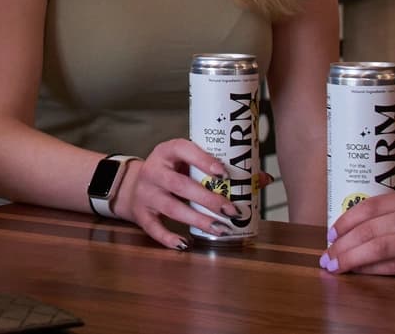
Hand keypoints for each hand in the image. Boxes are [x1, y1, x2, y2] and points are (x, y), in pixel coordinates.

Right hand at [112, 138, 259, 249]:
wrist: (131, 185)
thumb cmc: (171, 171)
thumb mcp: (187, 162)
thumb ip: (219, 169)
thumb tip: (263, 178)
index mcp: (167, 151)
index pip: (183, 150)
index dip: (203, 160)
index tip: (225, 173)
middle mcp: (153, 171)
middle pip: (180, 184)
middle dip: (208, 199)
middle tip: (232, 210)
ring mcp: (145, 193)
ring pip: (171, 208)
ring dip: (197, 220)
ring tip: (221, 229)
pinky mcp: (141, 214)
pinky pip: (154, 228)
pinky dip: (169, 238)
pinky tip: (185, 244)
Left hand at [322, 187, 394, 278]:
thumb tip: (369, 224)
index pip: (373, 207)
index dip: (347, 220)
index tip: (331, 232)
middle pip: (372, 229)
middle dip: (343, 244)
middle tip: (326, 255)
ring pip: (381, 249)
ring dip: (353, 259)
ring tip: (335, 266)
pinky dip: (378, 272)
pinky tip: (363, 274)